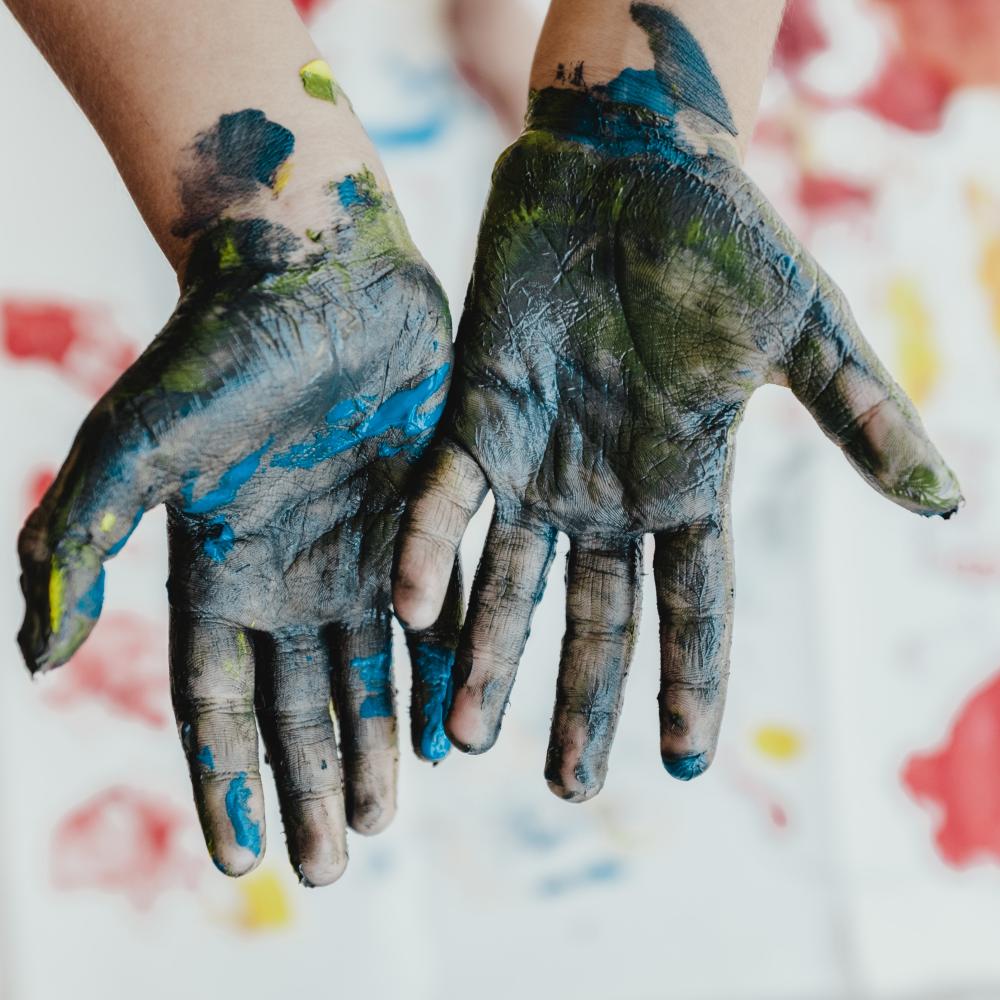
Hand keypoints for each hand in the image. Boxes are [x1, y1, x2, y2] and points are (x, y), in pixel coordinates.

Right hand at [18, 110, 456, 884]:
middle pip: (299, 703)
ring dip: (377, 744)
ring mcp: (361, 547)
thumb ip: (79, 542)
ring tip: (387, 816)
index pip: (216, 700)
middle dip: (312, 782)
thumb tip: (29, 656)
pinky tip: (455, 729)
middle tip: (336, 863)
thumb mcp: (136, 446)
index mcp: (219, 568)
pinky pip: (439, 612)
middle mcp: (291, 571)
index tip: (246, 859)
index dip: (226, 779)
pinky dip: (444, 670)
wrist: (313, 271)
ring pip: (370, 670)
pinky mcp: (426, 515)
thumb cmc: (220, 348)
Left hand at [393, 19, 960, 801]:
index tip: (681, 761)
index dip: (690, 680)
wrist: (628, 162)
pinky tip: (414, 612)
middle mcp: (606, 490)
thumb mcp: (800, 330)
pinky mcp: (476, 416)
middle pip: (594, 617)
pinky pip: (445, 499)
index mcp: (685, 481)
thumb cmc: (721, 237)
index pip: (693, 604)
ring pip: (509, 580)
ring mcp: (537, 461)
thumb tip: (944, 498)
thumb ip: (854, 414)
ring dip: (488, 656)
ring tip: (462, 739)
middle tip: (562, 788)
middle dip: (578, 699)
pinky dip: (429, 552)